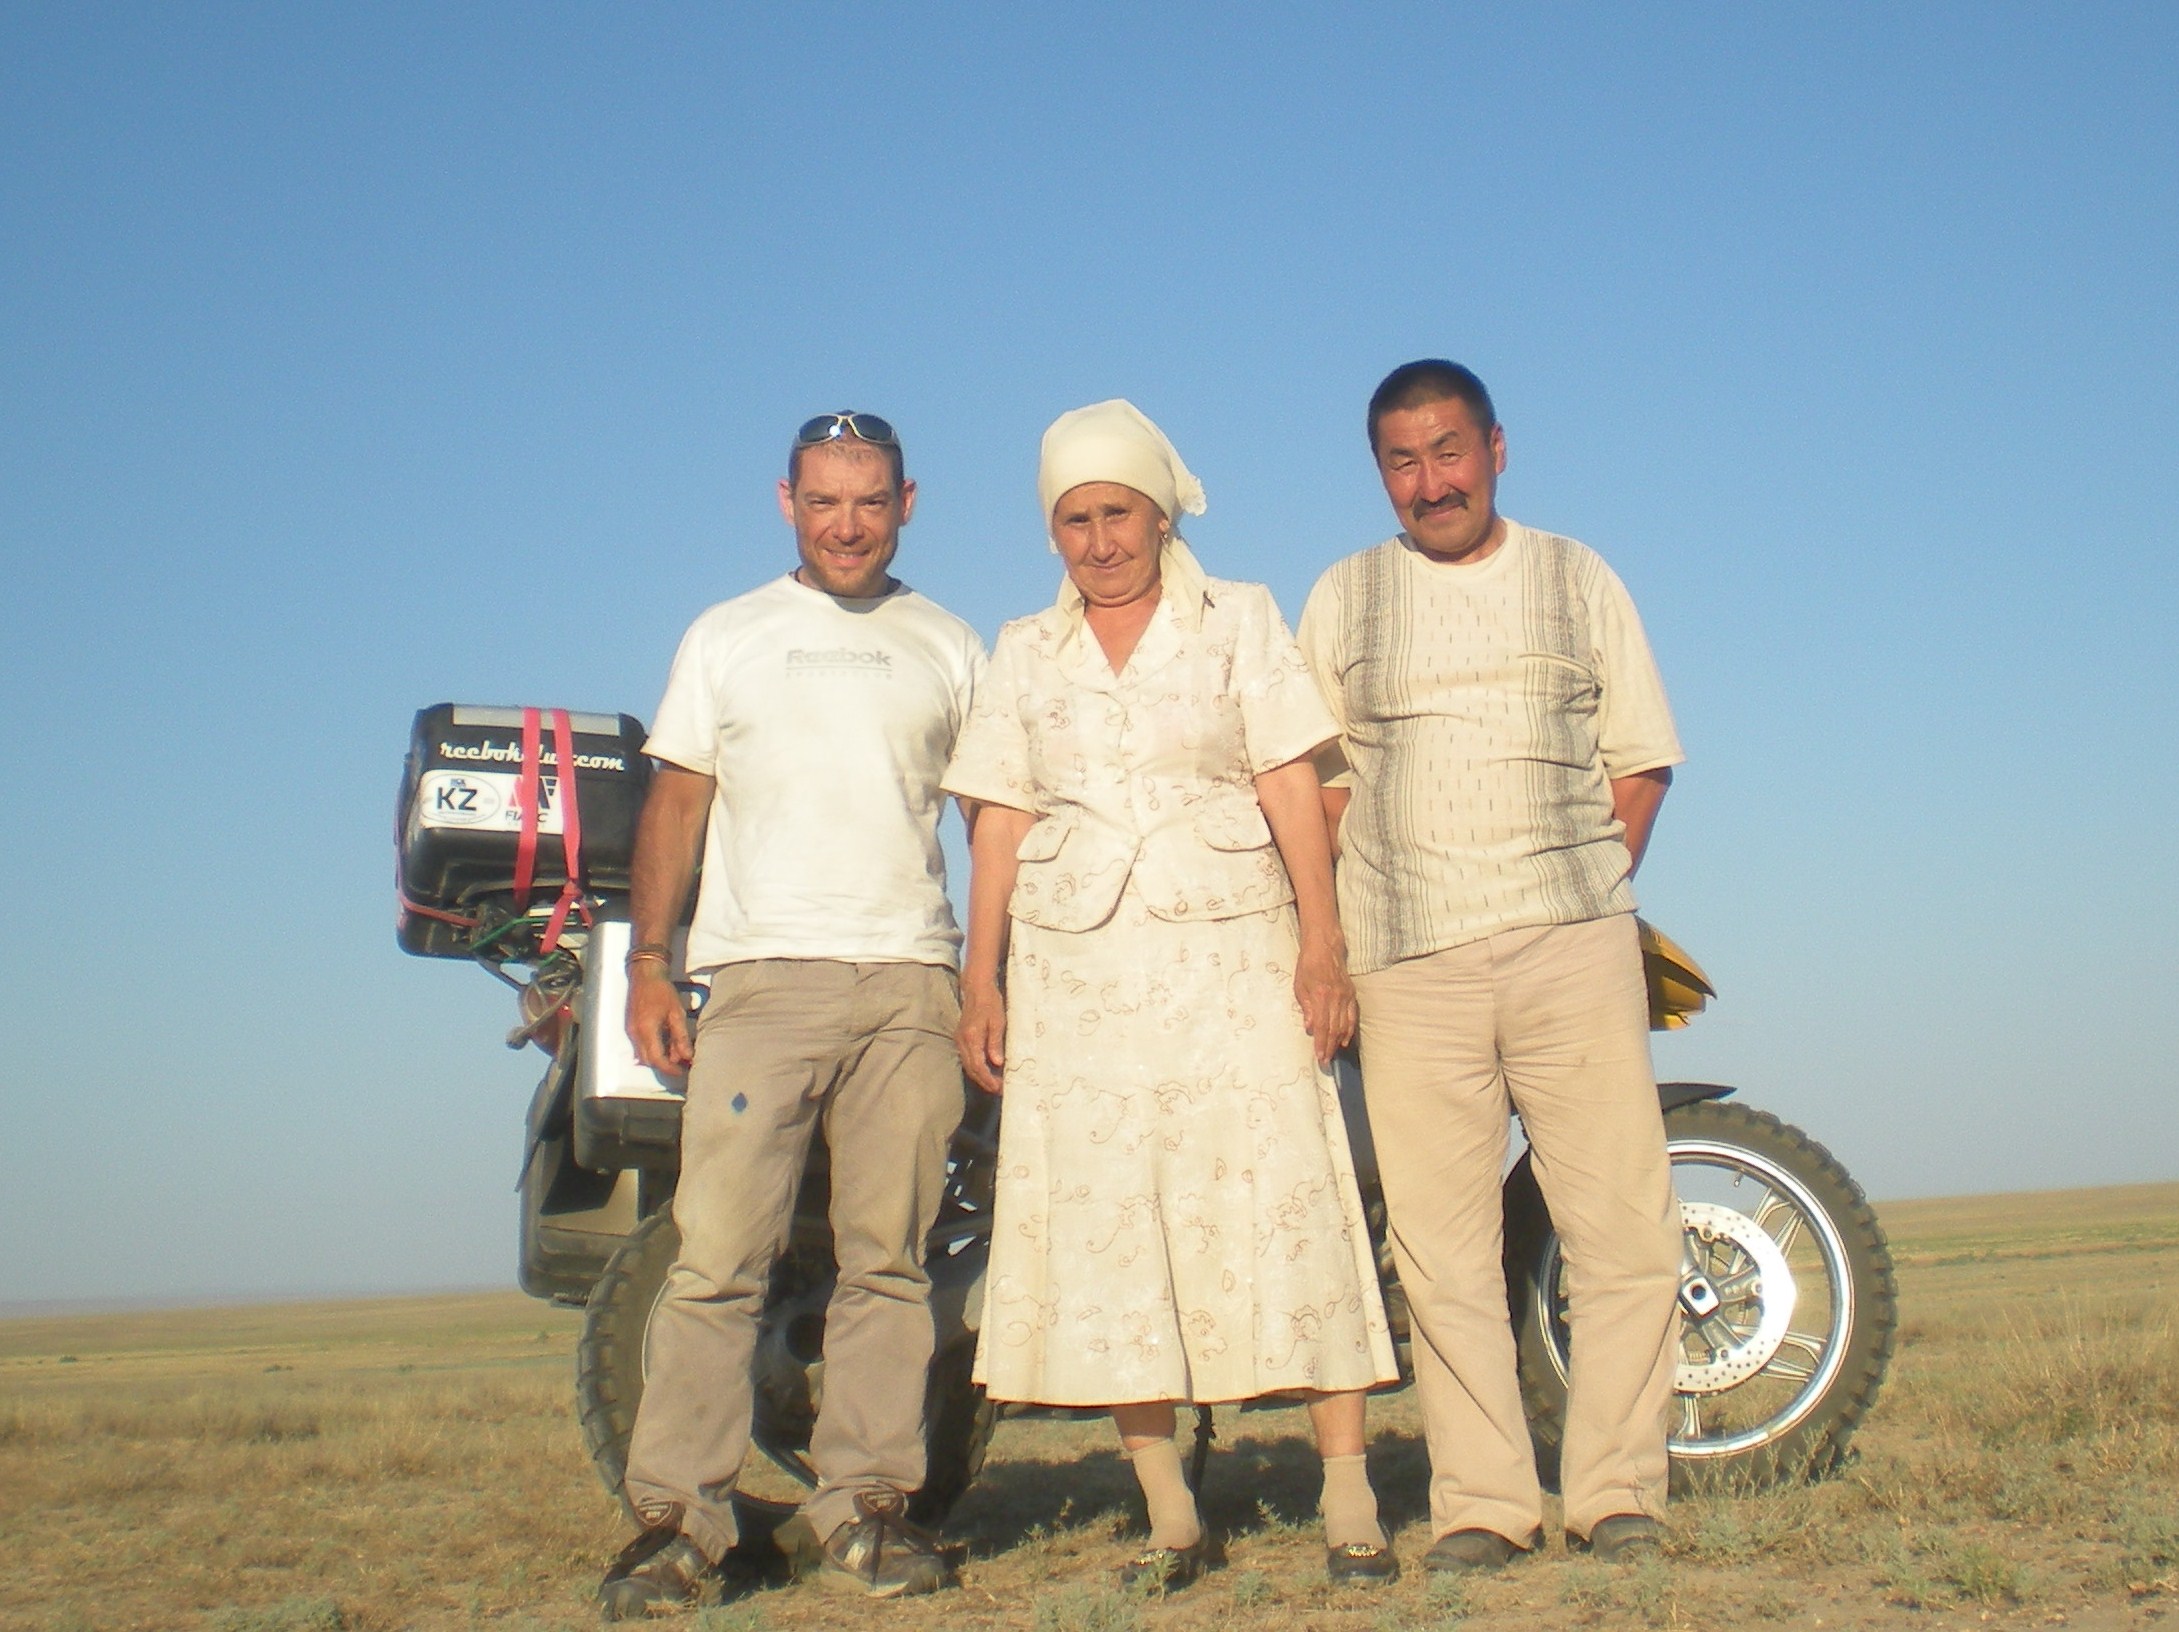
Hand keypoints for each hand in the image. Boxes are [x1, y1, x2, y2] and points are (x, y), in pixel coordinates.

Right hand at [626, 965, 692, 1073]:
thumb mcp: (676, 1013)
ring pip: (643, 1054)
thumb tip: (687, 1056)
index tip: (682, 1071)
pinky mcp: (631, 1027)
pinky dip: (653, 1049)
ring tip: (676, 1051)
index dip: (669, 1068)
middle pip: (648, 1060)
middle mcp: (635, 1034)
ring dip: (659, 1057)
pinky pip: (640, 1045)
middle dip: (664, 1065)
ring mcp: (631, 1031)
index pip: (656, 1059)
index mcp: (646, 1030)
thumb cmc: (662, 991)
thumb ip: (680, 1036)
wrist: (645, 974)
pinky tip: (666, 1042)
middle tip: (681, 1064)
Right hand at [956, 976, 1007, 1094]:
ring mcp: (960, 1040)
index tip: (999, 1087)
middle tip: (999, 1090)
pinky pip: (967, 1058)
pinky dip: (977, 1067)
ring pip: (968, 1065)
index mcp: (971, 1037)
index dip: (988, 1079)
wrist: (977, 988)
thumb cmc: (990, 1002)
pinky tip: (987, 1070)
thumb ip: (995, 1043)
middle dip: (985, 1082)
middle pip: (971, 1069)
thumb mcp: (998, 1022)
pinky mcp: (961, 1038)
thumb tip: (997, 1063)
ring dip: (980, 1076)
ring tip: (995, 1084)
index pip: (978, 1065)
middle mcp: (962, 1041)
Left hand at [1292, 933, 1356, 1067]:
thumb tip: (1310, 1027)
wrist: (1325, 948)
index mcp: (1321, 996)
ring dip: (1339, 1042)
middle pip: (1335, 1029)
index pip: (1323, 1026)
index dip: (1322, 1044)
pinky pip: (1352, 1016)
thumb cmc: (1308, 966)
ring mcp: (1346, 996)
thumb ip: (1306, 1007)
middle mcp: (1336, 998)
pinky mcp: (1352, 994)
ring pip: (1345, 1025)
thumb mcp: (1300, 986)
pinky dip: (1350, 1030)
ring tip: (1334, 1054)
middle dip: (1330, 1047)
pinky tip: (1345, 1040)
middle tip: (1326, 1061)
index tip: (1320, 1057)